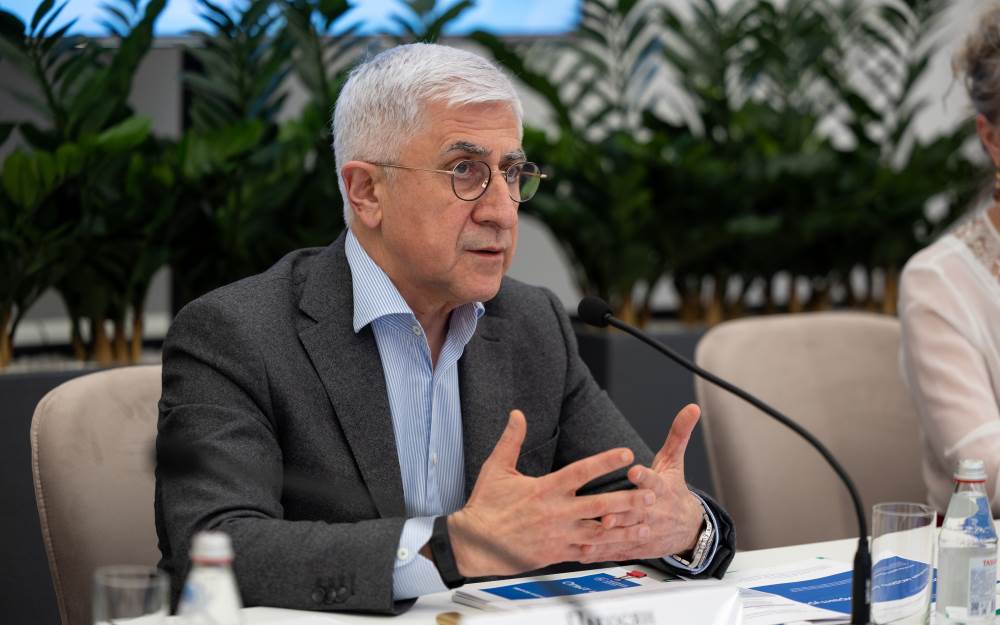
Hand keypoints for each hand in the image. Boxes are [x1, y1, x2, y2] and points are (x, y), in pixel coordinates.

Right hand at [447, 410, 656, 576]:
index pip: (582, 471)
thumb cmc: (486, 505)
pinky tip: (623, 546)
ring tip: (647, 522)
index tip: (627, 454)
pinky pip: (587, 550)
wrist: (475, 542)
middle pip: (600, 504)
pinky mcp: (556, 553)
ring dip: (625, 527)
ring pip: (599, 531)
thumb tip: (517, 415)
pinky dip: (606, 548)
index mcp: (545, 488)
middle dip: (628, 499)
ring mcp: (558, 535)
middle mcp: (556, 512)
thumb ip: (511, 440)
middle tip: (650, 494)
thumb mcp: (496, 467)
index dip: (606, 461)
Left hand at [578, 404, 705, 563]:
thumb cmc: (674, 490)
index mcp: (661, 489)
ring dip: (613, 532)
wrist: (688, 528)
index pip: (654, 481)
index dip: (645, 477)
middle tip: (608, 509)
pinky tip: (585, 550)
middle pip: (637, 510)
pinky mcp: (636, 546)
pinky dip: (603, 551)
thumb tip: (692, 407)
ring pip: (627, 532)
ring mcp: (645, 530)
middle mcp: (653, 511)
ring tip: (596, 529)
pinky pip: (618, 549)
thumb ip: (679, 434)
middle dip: (624, 509)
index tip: (635, 471)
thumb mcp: (675, 462)